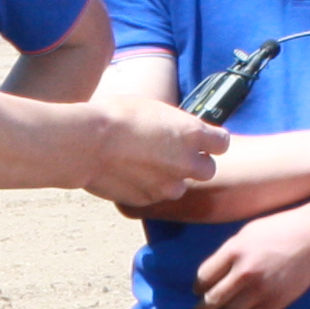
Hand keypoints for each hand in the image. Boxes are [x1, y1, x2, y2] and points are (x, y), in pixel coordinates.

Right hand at [73, 99, 226, 210]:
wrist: (87, 143)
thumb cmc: (115, 117)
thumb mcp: (153, 109)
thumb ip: (173, 124)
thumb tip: (177, 131)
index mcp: (192, 133)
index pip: (222, 143)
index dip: (212, 142)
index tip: (202, 140)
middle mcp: (187, 162)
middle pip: (208, 169)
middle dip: (194, 163)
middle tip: (173, 155)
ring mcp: (168, 185)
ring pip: (179, 186)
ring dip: (169, 178)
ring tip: (144, 165)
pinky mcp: (148, 200)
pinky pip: (155, 196)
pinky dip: (147, 187)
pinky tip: (129, 174)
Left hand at [192, 197, 309, 308]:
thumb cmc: (280, 229)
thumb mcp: (248, 232)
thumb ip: (230, 251)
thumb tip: (214, 271)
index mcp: (233, 250)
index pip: (205, 275)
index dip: (197, 287)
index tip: (196, 292)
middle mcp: (243, 271)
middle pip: (214, 297)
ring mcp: (260, 288)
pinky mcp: (277, 300)